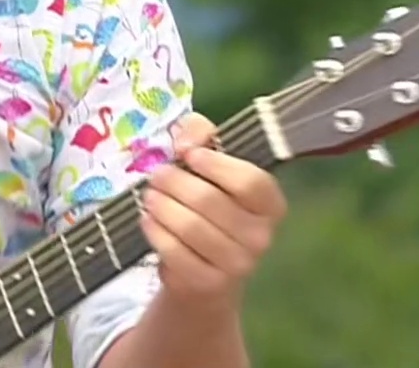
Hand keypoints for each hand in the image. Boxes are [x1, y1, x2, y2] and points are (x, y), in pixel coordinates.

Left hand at [139, 113, 286, 303]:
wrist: (206, 274)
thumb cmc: (212, 207)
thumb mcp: (210, 163)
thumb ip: (201, 135)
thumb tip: (185, 141)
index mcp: (270, 204)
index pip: (250, 182)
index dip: (216, 165)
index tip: (188, 154)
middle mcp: (261, 236)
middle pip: (210, 201)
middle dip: (175, 183)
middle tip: (157, 175)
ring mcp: (237, 264)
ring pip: (190, 227)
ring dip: (162, 206)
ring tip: (149, 196)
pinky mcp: (208, 283)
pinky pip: (175, 252)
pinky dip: (156, 232)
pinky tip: (148, 220)